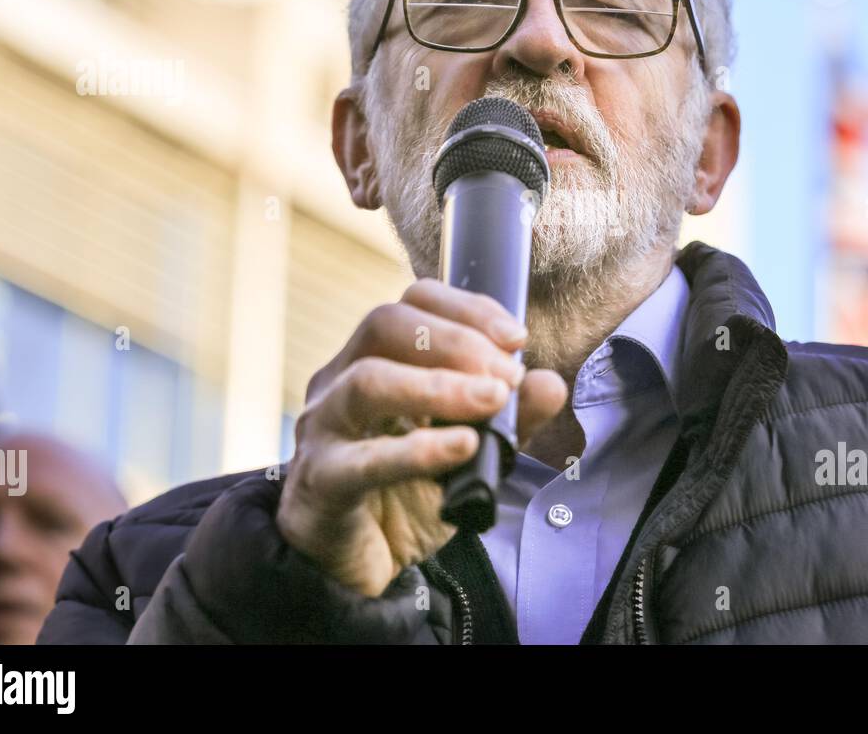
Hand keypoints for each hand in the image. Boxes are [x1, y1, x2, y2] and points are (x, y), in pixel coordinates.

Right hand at [277, 280, 566, 596]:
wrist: (359, 564)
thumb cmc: (407, 493)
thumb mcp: (472, 450)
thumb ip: (511, 418)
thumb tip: (548, 384)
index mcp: (376, 359)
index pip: (415, 303)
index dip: (468, 309)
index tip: (516, 339)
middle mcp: (341, 381)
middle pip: (385, 324)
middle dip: (457, 341)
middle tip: (506, 376)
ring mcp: (324, 429)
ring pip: (367, 381)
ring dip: (439, 386)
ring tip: (492, 401)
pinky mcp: (319, 481)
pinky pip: (362, 460)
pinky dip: (418, 450)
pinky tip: (463, 447)